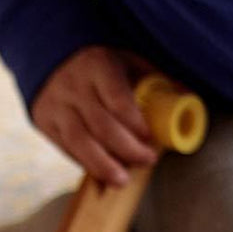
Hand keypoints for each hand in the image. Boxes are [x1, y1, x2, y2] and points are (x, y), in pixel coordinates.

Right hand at [30, 46, 157, 185]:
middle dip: (126, 148)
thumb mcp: (124, 58)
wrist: (44, 50)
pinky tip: (103, 178)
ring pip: (79, 141)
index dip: (134, 122)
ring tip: (122, 181)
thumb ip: (152, 76)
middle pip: (101, 124)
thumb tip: (188, 96)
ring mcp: (56, 105)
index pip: (116, 97)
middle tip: (147, 160)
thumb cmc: (98, 62)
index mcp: (97, 65)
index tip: (151, 138)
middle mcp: (74, 86)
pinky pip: (66, 149)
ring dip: (103, 165)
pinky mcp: (45, 122)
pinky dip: (86, 165)